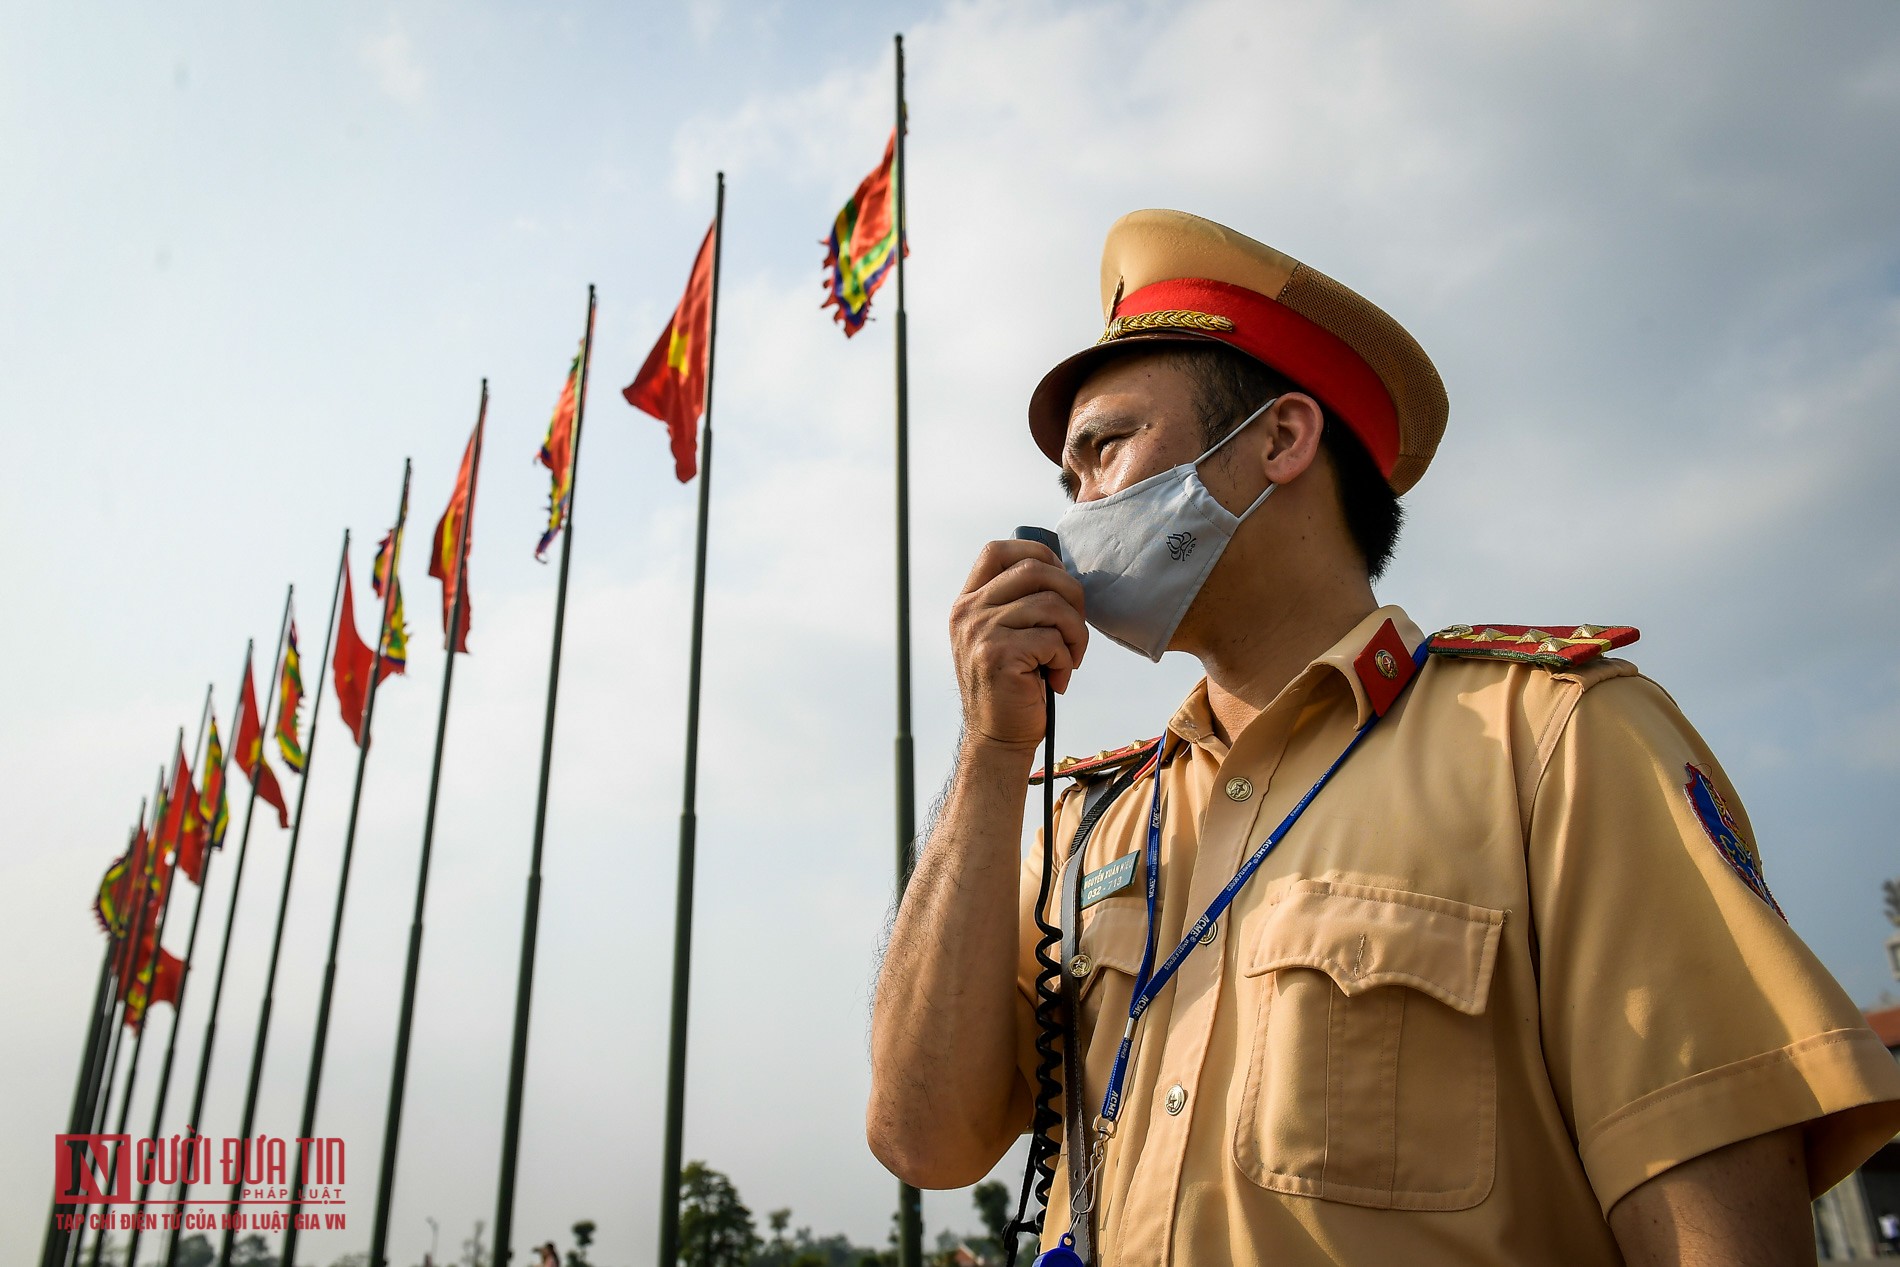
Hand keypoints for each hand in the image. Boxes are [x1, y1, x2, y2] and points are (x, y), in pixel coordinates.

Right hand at [950, 539, 1088, 752]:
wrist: (998, 738)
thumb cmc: (1013, 686)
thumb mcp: (1003, 635)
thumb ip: (1017, 602)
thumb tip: (1061, 570)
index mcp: (968, 602)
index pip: (999, 551)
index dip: (1039, 554)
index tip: (1060, 582)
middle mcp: (968, 612)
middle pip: (1035, 570)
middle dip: (1071, 594)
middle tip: (1074, 628)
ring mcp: (980, 632)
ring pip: (1051, 604)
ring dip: (1074, 633)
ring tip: (1069, 657)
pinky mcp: (998, 654)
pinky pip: (1052, 639)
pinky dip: (1067, 658)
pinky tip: (1058, 678)